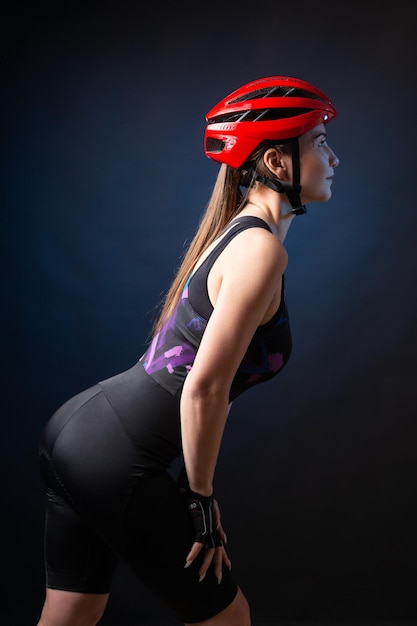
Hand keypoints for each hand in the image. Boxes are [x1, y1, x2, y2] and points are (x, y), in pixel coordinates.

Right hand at [178, 467, 230, 582]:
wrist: (200, 487)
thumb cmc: (202, 494)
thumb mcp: (210, 509)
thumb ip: (214, 521)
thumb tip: (222, 535)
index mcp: (214, 526)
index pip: (220, 544)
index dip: (224, 555)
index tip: (227, 565)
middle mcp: (213, 529)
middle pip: (218, 551)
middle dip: (218, 566)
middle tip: (218, 579)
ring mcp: (208, 529)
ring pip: (209, 552)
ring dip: (204, 565)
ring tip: (200, 576)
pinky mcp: (200, 527)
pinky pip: (197, 544)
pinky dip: (193, 554)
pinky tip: (188, 562)